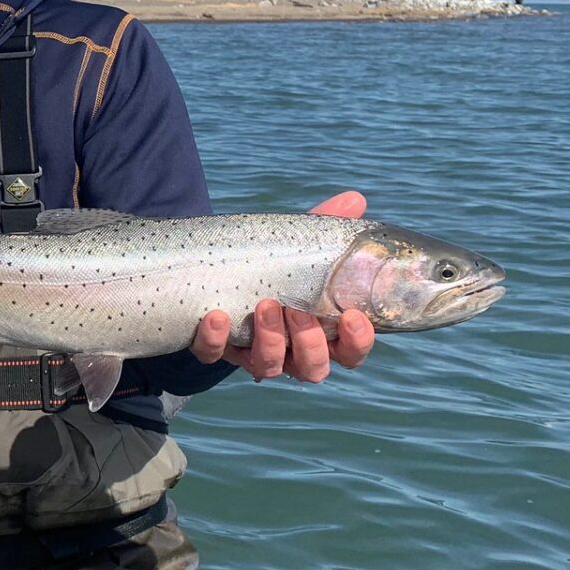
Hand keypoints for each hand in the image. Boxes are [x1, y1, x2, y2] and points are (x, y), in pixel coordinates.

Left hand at [191, 191, 377, 381]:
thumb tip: (353, 199)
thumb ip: (325, 228)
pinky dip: (215, 340)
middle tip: (296, 311)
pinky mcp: (215, 348)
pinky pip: (213, 355)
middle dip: (308, 343)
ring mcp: (251, 352)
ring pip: (268, 367)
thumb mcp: (299, 246)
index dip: (357, 342)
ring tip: (264, 305)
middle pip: (312, 369)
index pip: (349, 352)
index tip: (352, 316)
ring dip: (269, 341)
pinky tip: (217, 316)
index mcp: (320, 331)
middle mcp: (290, 350)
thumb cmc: (274, 264)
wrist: (217, 266)